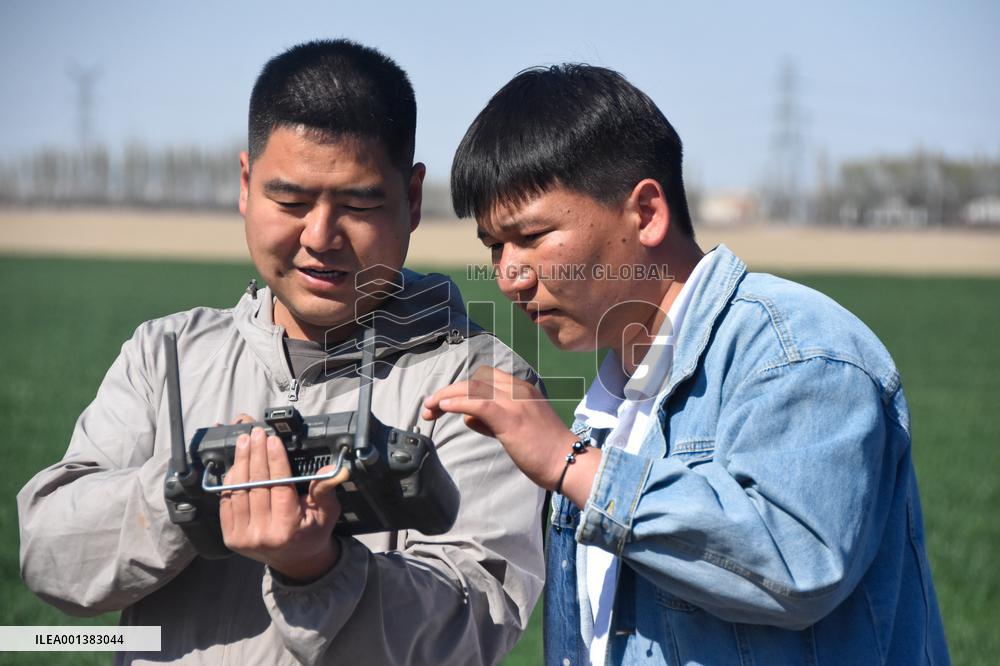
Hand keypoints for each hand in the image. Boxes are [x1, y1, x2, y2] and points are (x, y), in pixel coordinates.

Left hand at [219, 426, 345, 581]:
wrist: (294, 561)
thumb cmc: (312, 532)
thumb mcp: (326, 512)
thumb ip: (325, 490)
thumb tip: (336, 469)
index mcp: (287, 528)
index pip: (279, 486)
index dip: (275, 460)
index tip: (273, 439)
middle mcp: (263, 534)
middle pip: (256, 485)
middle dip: (256, 454)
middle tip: (256, 433)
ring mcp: (243, 537)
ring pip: (238, 491)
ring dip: (240, 463)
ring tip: (244, 441)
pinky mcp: (230, 537)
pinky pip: (227, 502)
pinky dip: (230, 481)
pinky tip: (236, 463)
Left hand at [422, 366, 599, 505]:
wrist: (567, 462)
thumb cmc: (544, 450)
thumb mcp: (515, 429)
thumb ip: (491, 420)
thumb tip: (467, 416)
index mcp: (521, 389)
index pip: (484, 379)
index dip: (461, 389)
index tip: (443, 402)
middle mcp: (517, 389)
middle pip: (474, 380)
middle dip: (448, 391)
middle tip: (428, 406)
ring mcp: (514, 401)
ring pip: (472, 388)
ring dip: (446, 396)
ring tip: (428, 407)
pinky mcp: (509, 417)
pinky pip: (477, 402)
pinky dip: (456, 402)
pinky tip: (443, 407)